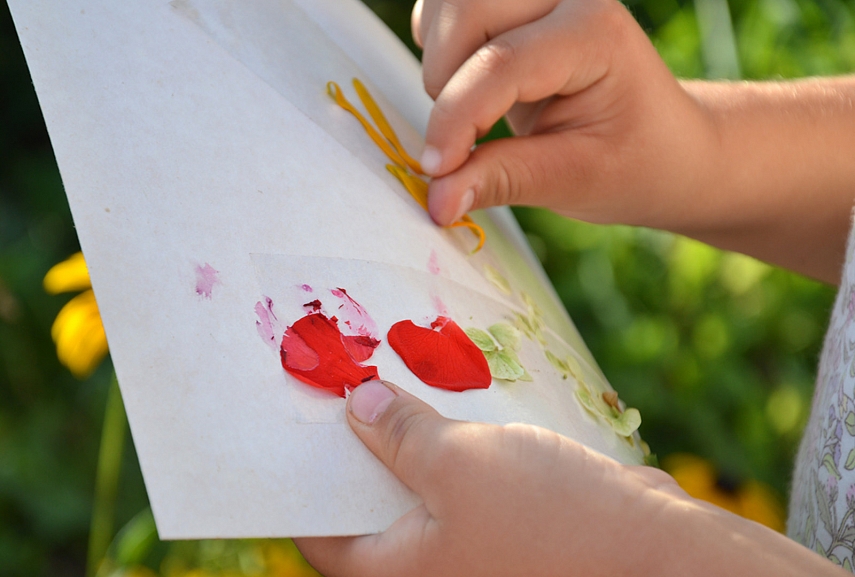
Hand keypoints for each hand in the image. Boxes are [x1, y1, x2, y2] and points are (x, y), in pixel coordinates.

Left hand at [295, 380, 688, 576]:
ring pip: (421, 488)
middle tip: (344, 387)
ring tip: (391, 379)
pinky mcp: (507, 525)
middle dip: (359, 445)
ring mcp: (471, 546)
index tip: (296, 426)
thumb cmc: (546, 514)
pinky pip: (463, 483)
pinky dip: (453, 444)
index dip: (305, 481)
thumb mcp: (458, 462)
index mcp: (401, 573)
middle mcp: (430, 567)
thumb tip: (358, 407)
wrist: (654, 548)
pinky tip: (450, 400)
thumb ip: (400, 434)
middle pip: (372, 506)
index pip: (325, 535)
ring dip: (409, 437)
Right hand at [411, 0, 717, 232]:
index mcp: (595, 34)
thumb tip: (437, 199)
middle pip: (466, 9)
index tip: (436, 171)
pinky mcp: (518, 7)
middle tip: (462, 138)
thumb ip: (502, 181)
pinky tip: (475, 86)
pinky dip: (442, 47)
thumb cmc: (635, 162)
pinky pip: (450, 9)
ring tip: (473, 110)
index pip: (501, 65)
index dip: (455, 120)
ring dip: (440, 60)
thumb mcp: (575, 181)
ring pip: (450, 3)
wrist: (667, 146)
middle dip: (444, 79)